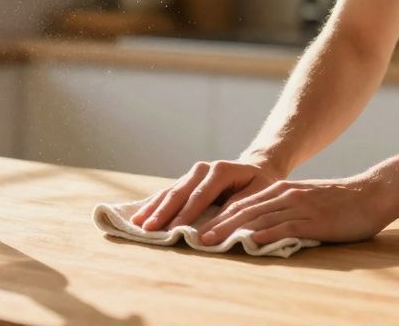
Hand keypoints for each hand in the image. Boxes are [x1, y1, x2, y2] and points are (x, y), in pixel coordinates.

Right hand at [130, 158, 286, 231]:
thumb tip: (215, 231)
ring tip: (137, 224)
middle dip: (163, 212)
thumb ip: (237, 211)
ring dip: (153, 208)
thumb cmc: (260, 185)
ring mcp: (192, 173)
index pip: (200, 196)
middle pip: (179, 192)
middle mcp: (203, 169)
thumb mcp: (257, 197)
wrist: (258, 168)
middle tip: (148, 229)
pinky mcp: (186, 181)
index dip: (187, 215)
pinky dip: (154, 204)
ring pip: (169, 191)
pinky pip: (167, 193)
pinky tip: (140, 214)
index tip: (174, 231)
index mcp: (221, 171)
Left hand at [194, 174, 389, 246]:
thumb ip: (284, 210)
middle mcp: (286, 196)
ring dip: (231, 230)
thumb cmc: (341, 202)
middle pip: (243, 211)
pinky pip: (285, 227)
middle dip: (216, 224)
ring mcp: (299, 207)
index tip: (198, 229)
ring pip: (258, 219)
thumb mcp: (306, 200)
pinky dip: (265, 235)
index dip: (218, 216)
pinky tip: (250, 241)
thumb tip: (262, 227)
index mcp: (282, 191)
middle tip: (193, 237)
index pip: (242, 204)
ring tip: (210, 241)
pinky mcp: (314, 221)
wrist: (371, 194)